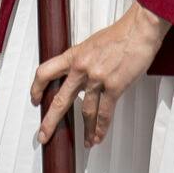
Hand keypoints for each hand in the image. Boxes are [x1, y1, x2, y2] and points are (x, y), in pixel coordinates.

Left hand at [30, 0, 169, 148]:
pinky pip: (105, 113)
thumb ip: (81, 61)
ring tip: (85, 142)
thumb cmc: (118, 35)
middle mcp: (81, 68)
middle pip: (60, 99)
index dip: (36, 88)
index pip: (45, 72)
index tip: (35, 100)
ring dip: (85, 130)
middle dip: (50, 121)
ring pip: (85, 111)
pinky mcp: (114, 86)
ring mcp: (97, 78)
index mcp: (73, 56)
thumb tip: (77, 75)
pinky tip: (98, 137)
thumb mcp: (90, 45)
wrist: (138, 31)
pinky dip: (101, 128)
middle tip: (43, 135)